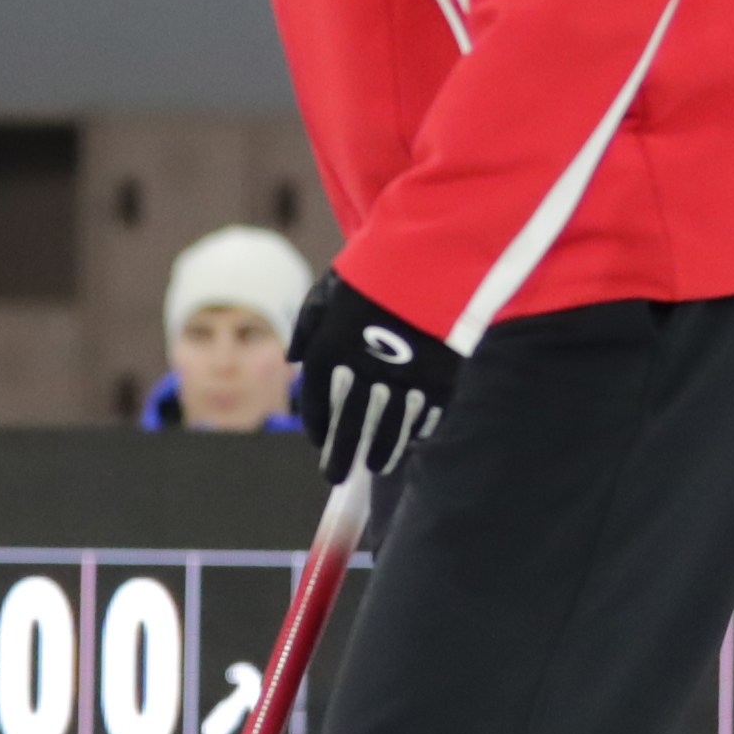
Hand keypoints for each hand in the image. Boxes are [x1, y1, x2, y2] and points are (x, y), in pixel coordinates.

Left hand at [287, 270, 460, 486]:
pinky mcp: (440, 380)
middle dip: (341, 455)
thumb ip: (307, 327)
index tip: (318, 443)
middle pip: (349, 426)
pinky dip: (416, 432)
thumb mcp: (328, 291)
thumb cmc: (374, 271)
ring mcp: (403, 379)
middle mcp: (362, 372)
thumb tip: (294, 359)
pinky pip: (425, 417)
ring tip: (374, 468)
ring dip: (379, 452)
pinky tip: (410, 442)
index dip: (316, 427)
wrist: (430, 256)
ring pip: (388, 429)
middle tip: (334, 477)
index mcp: (329, 351)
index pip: (317, 403)